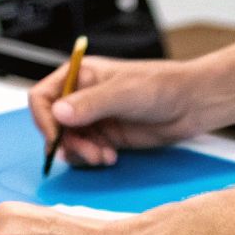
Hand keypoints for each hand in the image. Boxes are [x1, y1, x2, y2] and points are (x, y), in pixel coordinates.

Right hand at [29, 56, 207, 167]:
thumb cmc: (161, 87)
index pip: (42, 96)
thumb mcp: (123, 93)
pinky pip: (86, 151)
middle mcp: (83, 97)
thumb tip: (58, 113)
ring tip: (103, 157)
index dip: (43, 119)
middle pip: (53, 124)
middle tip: (89, 153)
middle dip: (67, 142)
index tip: (56, 138)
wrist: (191, 104)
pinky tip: (110, 158)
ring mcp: (94, 118)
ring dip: (81, 153)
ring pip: (69, 141)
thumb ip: (90, 104)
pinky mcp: (107, 136)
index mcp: (80, 75)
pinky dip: (92, 158)